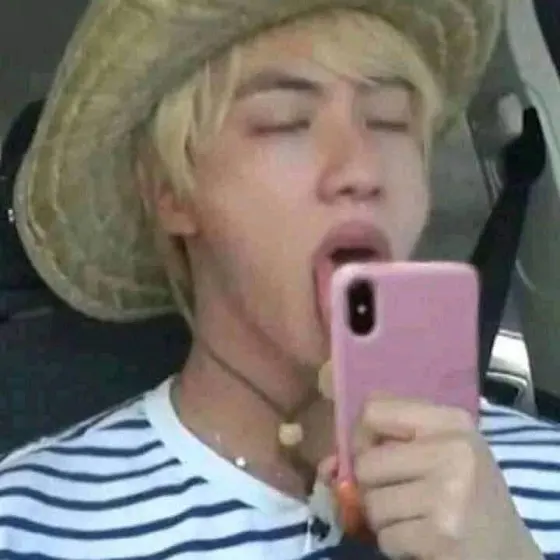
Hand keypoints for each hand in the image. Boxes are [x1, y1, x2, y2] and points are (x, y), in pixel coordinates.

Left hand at [331, 395, 543, 558]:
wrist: (508, 553)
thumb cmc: (465, 495)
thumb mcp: (437, 454)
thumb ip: (384, 446)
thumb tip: (326, 466)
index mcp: (450, 420)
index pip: (374, 409)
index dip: (361, 437)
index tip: (374, 456)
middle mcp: (452, 449)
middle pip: (366, 462)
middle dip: (371, 487)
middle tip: (400, 497)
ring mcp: (449, 491)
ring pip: (371, 503)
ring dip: (384, 520)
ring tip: (415, 519)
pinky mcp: (442, 531)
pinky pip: (385, 536)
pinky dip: (395, 544)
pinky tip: (424, 540)